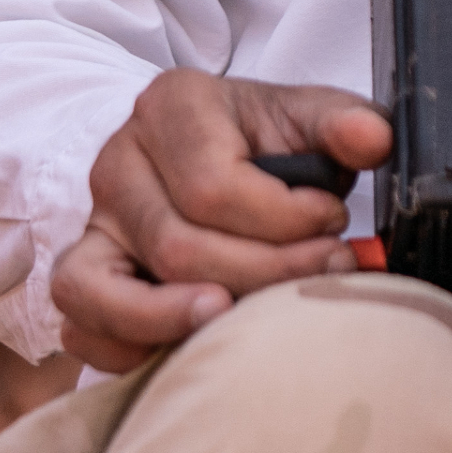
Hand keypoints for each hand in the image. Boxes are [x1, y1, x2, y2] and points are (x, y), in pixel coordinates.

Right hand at [51, 71, 393, 374]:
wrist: (219, 151)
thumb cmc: (271, 141)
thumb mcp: (313, 117)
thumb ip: (348, 124)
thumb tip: (371, 139)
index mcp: (172, 106)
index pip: (214, 187)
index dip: (284, 220)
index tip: (334, 222)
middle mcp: (118, 162)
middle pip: (176, 246)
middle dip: (263, 273)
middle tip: (325, 271)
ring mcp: (94, 223)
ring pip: (111, 292)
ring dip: (185, 320)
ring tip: (248, 321)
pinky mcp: (80, 274)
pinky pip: (81, 324)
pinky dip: (132, 346)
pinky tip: (196, 342)